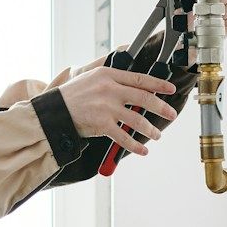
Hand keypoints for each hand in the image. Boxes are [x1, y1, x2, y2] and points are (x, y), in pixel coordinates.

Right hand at [56, 68, 179, 153]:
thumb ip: (110, 76)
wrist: (54, 111)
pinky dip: (136, 146)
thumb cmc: (72, 94)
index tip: (170, 89)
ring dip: (150, 130)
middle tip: (171, 114)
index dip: (158, 84)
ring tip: (156, 135)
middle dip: (161, 108)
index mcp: (108, 75)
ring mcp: (106, 108)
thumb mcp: (89, 75)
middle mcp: (110, 90)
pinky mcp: (102, 125)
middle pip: (144, 98)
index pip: (140, 79)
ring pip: (137, 120)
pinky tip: (143, 150)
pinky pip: (124, 137)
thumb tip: (130, 79)